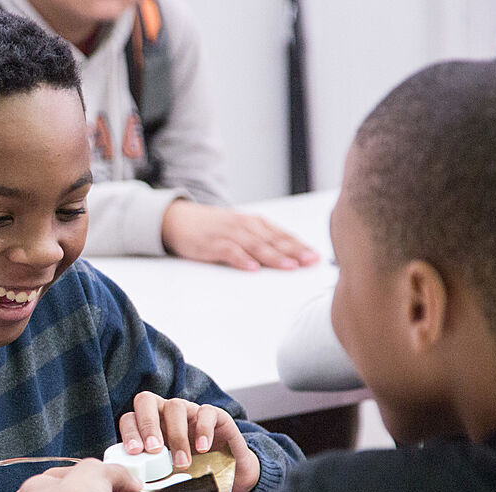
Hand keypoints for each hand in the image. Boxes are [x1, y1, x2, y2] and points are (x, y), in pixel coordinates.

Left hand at [119, 391, 260, 491]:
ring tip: (181, 463)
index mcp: (150, 427)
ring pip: (175, 406)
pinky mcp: (216, 416)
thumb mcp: (166, 479)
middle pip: (147, 401)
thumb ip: (150, 476)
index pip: (131, 418)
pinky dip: (203, 429)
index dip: (129, 432)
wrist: (229, 481)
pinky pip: (206, 412)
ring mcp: (191, 412)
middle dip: (147, 424)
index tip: (134, 452)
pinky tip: (202, 449)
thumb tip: (133, 486)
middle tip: (153, 450)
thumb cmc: (191, 479)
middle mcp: (166, 414)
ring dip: (176, 435)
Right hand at [161, 199, 319, 270]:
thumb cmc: (214, 228)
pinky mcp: (212, 244)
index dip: (300, 246)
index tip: (317, 257)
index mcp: (255, 223)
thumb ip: (261, 241)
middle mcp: (245, 226)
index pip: (282, 235)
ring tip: (289, 266)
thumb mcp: (240, 230)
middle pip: (273, 240)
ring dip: (274, 256)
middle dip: (294, 252)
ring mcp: (228, 234)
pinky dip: (241, 259)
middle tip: (311, 262)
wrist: (179, 219)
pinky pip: (229, 252)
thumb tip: (289, 257)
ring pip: (255, 246)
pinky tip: (252, 268)